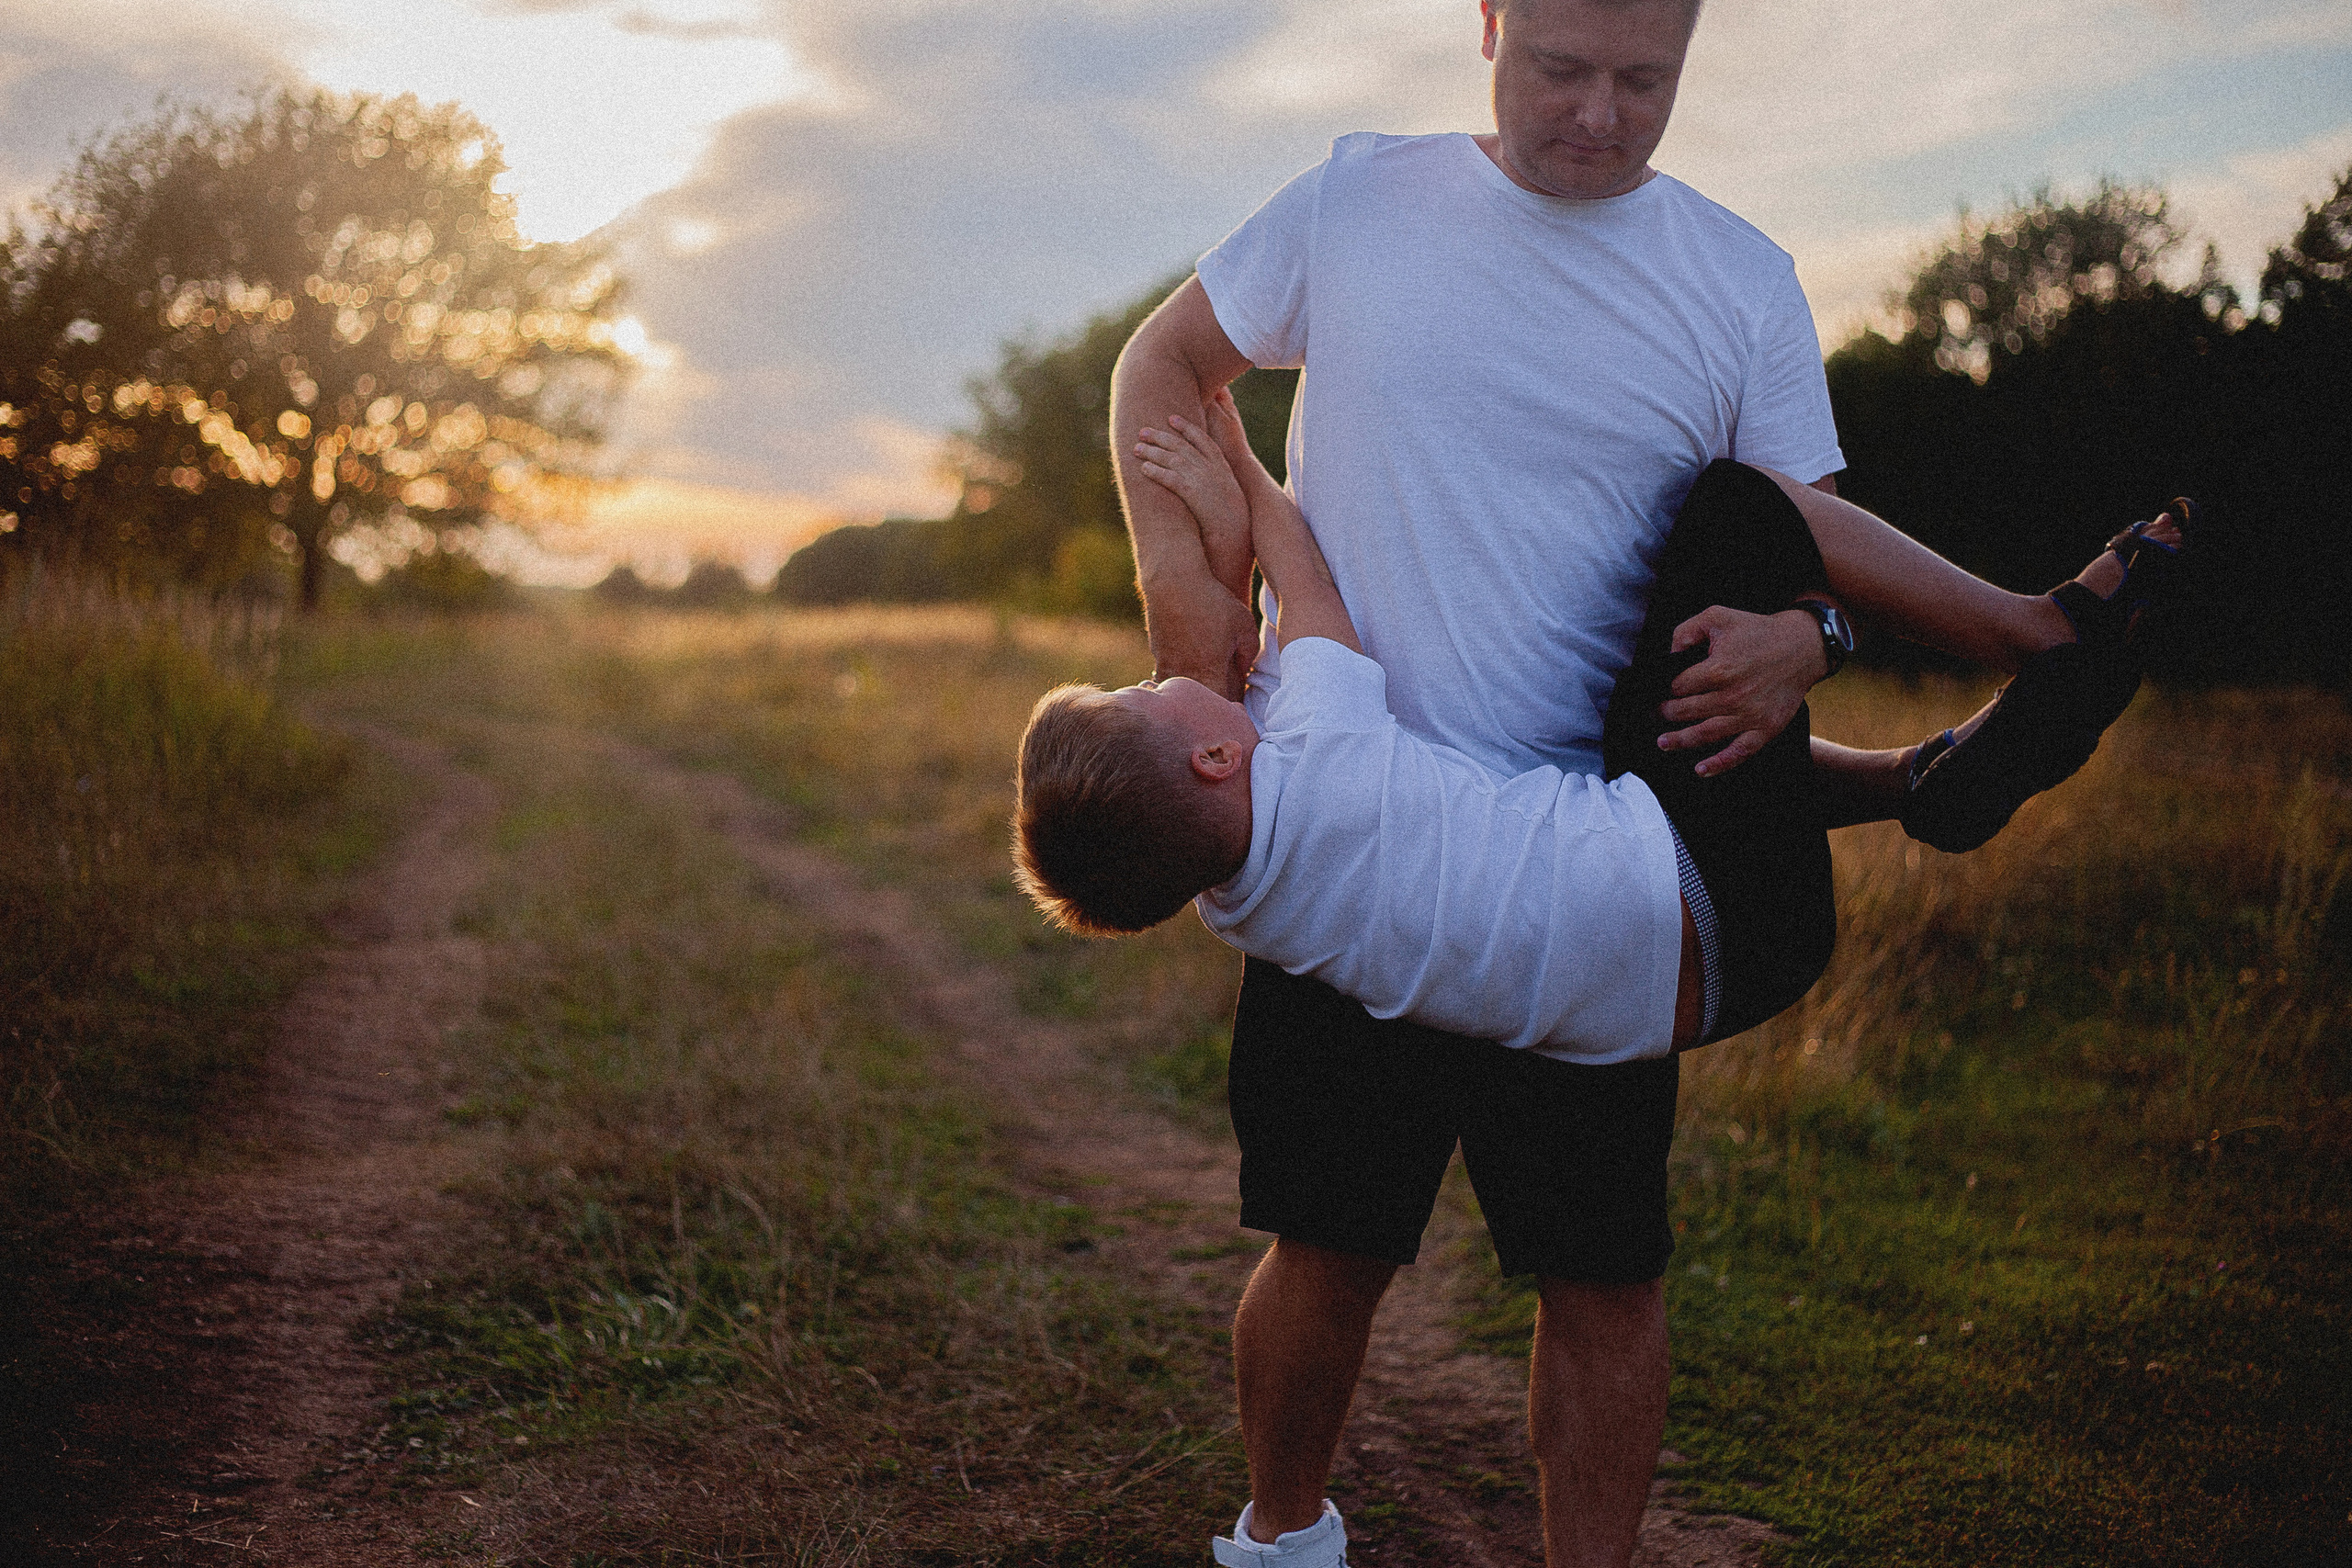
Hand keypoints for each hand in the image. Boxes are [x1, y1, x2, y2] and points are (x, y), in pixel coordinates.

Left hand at [1135, 415, 1252, 598]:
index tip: (1171, 418)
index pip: (1201, 438)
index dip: (1185, 427)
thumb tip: (1202, 481)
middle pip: (1181, 445)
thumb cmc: (1232, 518)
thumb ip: (1215, 481)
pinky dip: (1154, 471)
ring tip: (1136, 448)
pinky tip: (1143, 469)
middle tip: (1143, 431)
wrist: (1236, 532)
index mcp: (1221, 465)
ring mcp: (1201, 478)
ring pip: (1171, 458)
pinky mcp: (1191, 492)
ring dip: (1152, 452)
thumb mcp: (1227, 492)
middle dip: (1160, 436)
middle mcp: (1210, 468)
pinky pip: (1168, 477)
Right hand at [1145, 569, 1259, 701]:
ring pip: (1183, 694)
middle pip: (1201, 705)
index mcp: (1210, 672)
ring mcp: (1168, 668)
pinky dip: (1182, 681)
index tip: (1241, 711)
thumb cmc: (1214, 601)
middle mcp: (1187, 675)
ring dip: (1196, 695)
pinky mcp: (1158, 657)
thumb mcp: (1244, 626)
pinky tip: (1192, 675)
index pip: (1222, 708)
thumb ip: (1248, 656)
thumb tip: (1244, 674)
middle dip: (1214, 708)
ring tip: (1208, 692)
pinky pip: (1171, 679)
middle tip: (1227, 708)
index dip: (1232, 713)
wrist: (1173, 582)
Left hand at [1656, 606, 1824, 776]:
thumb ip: (1687, 630)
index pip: (1679, 687)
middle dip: (1666, 714)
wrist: (1802, 646)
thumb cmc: (1758, 631)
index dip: (1667, 688)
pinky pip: (1739, 752)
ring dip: (1680, 741)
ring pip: (1705, 734)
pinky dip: (1719, 764)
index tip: (1660, 690)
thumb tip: (1668, 654)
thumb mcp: (1718, 616)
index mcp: (1719, 669)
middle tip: (1656, 714)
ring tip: (1663, 742)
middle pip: (1686, 712)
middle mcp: (1733, 696)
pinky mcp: (1765, 728)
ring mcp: (1749, 715)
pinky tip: (1701, 770)